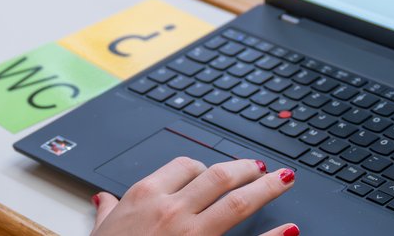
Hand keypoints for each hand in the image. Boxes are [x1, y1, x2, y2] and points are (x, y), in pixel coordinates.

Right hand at [90, 157, 298, 235]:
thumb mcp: (102, 232)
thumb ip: (109, 212)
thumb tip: (104, 199)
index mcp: (145, 197)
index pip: (184, 166)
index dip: (205, 165)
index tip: (216, 169)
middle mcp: (172, 210)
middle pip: (218, 176)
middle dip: (244, 168)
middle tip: (260, 167)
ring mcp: (193, 234)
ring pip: (238, 200)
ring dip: (267, 187)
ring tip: (284, 180)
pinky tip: (291, 230)